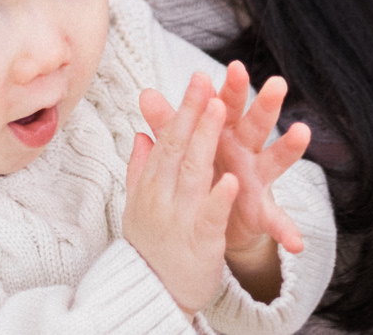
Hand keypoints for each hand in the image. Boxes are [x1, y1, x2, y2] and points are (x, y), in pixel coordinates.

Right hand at [121, 72, 235, 313]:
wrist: (150, 293)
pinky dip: (221, 197)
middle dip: (193, 112)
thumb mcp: (139, 202)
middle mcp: (162, 194)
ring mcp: (180, 216)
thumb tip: (140, 135)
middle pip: (179, 146)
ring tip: (218, 109)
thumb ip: (141, 167)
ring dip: (206, 138)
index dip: (181, 108)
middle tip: (205, 80)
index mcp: (152, 183)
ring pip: (194, 171)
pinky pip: (211, 216)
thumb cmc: (150, 244)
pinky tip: (233, 180)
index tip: (196, 79)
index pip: (167, 139)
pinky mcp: (200, 241)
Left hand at [140, 64, 311, 303]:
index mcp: (223, 132)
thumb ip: (168, 122)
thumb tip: (145, 92)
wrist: (213, 214)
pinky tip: (296, 242)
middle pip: (256, 124)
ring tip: (302, 131)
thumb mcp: (184, 146)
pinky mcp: (261, 211)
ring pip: (275, 160)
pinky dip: (286, 229)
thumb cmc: (202, 167)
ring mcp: (257, 179)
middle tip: (277, 83)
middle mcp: (245, 150)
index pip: (227, 105)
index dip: (231, 87)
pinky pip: (275, 220)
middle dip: (266, 104)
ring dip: (289, 147)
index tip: (236, 66)